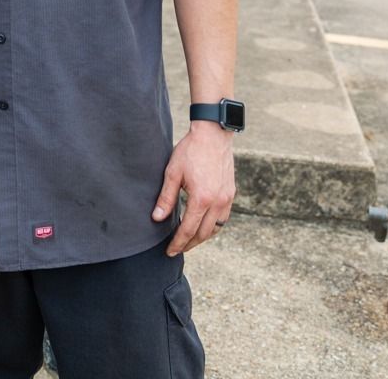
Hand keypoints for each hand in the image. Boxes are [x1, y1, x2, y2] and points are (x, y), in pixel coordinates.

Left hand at [151, 123, 235, 254]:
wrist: (213, 135)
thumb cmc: (190, 151)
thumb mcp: (172, 172)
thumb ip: (166, 197)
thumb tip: (157, 218)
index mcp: (202, 199)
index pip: (188, 230)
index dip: (178, 243)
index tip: (169, 251)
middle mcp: (217, 203)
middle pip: (203, 234)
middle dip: (189, 244)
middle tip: (177, 250)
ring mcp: (226, 199)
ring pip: (215, 229)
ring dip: (201, 238)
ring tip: (188, 241)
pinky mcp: (230, 194)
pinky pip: (223, 219)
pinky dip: (212, 227)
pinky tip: (203, 226)